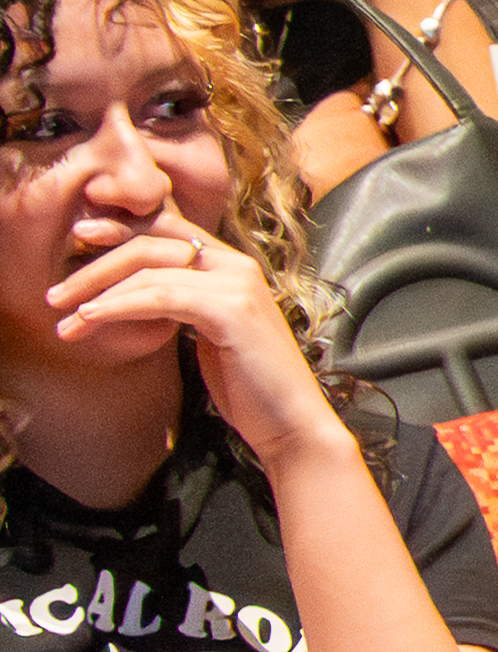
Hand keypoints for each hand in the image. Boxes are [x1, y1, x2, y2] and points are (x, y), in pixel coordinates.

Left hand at [48, 207, 342, 466]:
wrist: (288, 422)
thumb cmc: (247, 385)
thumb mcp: (206, 333)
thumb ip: (181, 303)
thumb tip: (132, 292)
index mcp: (234, 266)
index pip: (168, 229)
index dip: (120, 230)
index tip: (79, 241)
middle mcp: (238, 265)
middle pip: (152, 241)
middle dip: (95, 265)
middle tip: (56, 295)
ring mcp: (238, 285)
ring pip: (151, 268)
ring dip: (97, 291)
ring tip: (66, 319)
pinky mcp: (231, 310)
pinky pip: (161, 296)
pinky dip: (120, 305)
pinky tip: (92, 319)